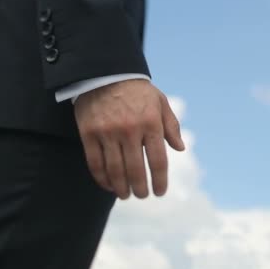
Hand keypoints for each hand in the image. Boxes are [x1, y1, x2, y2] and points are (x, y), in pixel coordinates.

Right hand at [74, 79, 184, 199]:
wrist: (105, 72)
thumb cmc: (137, 90)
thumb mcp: (160, 102)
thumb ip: (171, 126)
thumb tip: (180, 148)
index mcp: (151, 123)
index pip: (158, 161)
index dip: (160, 181)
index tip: (160, 191)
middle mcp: (130, 130)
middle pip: (136, 170)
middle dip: (140, 189)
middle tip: (142, 196)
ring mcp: (108, 133)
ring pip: (115, 170)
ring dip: (121, 188)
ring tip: (125, 194)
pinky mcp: (89, 133)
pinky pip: (95, 163)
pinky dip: (102, 178)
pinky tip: (108, 185)